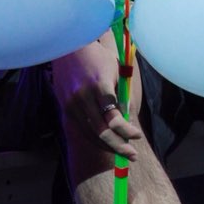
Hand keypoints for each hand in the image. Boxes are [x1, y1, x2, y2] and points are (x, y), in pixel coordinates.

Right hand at [51, 29, 141, 158]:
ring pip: (90, 133)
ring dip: (107, 146)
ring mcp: (72, 104)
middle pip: (102, 130)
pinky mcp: (65, 107)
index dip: (126, 130)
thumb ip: (120, 93)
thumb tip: (126, 117)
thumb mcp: (115, 70)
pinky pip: (81, 128)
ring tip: (122, 153)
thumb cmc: (98, 57)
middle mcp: (84, 97)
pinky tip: (106, 143)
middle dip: (119, 145)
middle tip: (133, 156)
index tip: (138, 136)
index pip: (114, 117)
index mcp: (100, 86)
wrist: (69, 48)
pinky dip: (95, 138)